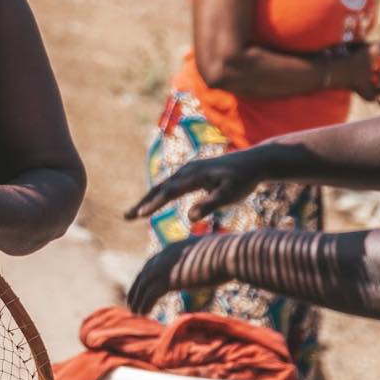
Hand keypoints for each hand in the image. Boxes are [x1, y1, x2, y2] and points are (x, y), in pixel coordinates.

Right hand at [124, 150, 266, 222]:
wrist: (253, 162)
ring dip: (147, 199)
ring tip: (134, 214)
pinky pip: (170, 186)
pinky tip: (155, 204)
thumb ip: (210, 205)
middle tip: (126, 217)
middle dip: (142, 203)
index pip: (169, 192)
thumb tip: (191, 218)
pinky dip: (158, 195)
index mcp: (194, 176)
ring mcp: (188, 172)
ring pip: (163, 187)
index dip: (154, 204)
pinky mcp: (192, 175)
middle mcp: (187, 172)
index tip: (139, 215)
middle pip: (159, 188)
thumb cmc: (243, 180)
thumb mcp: (230, 195)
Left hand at [126, 236, 229, 314]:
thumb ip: (198, 263)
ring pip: (144, 285)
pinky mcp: (168, 280)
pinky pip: (150, 294)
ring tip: (135, 312)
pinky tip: (142, 313)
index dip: (146, 276)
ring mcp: (165, 267)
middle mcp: (165, 256)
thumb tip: (203, 269)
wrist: (228, 254)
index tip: (142, 287)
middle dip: (137, 288)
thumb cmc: (226, 256)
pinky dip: (145, 304)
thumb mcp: (207, 256)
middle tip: (132, 301)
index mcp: (173, 249)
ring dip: (137, 299)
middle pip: (144, 273)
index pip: (152, 263)